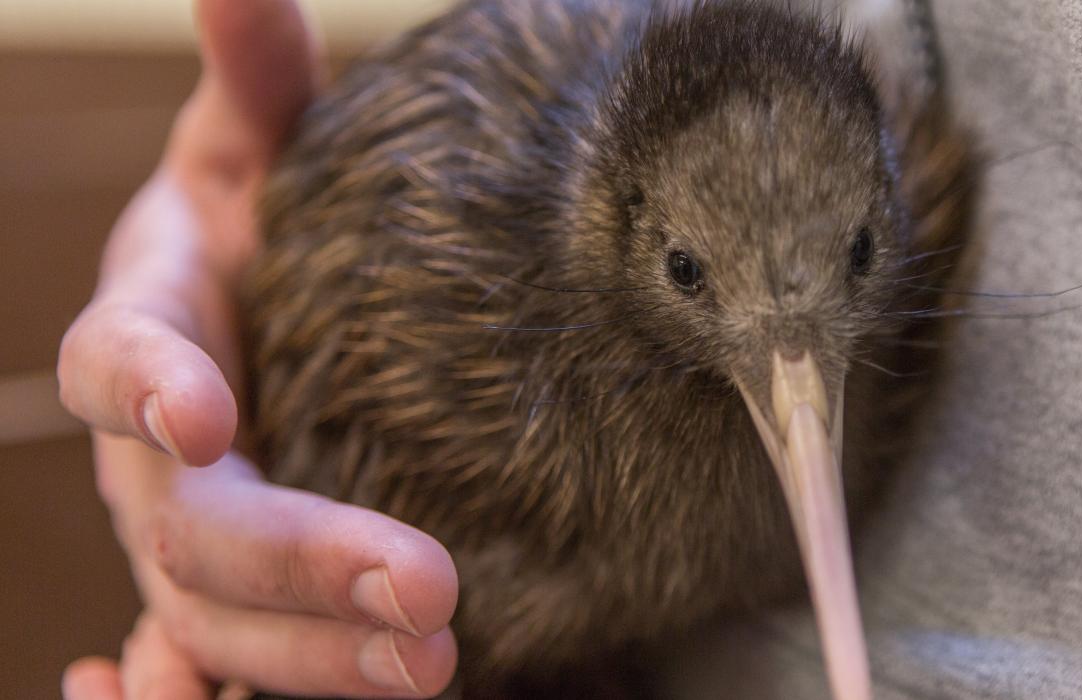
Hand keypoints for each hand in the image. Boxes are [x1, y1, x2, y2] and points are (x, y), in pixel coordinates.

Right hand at [56, 1, 457, 695]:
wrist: (260, 316)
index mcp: (154, 329)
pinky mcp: (233, 598)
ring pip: (218, 621)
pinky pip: (221, 670)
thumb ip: (256, 77)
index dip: (145, 388)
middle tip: (428, 594)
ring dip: (315, 657)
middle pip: (192, 528)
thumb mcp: (258, 147)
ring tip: (440, 666)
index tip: (202, 411)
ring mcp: (188, 540)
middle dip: (300, 565)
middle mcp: (155, 456)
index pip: (122, 360)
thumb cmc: (268, 227)